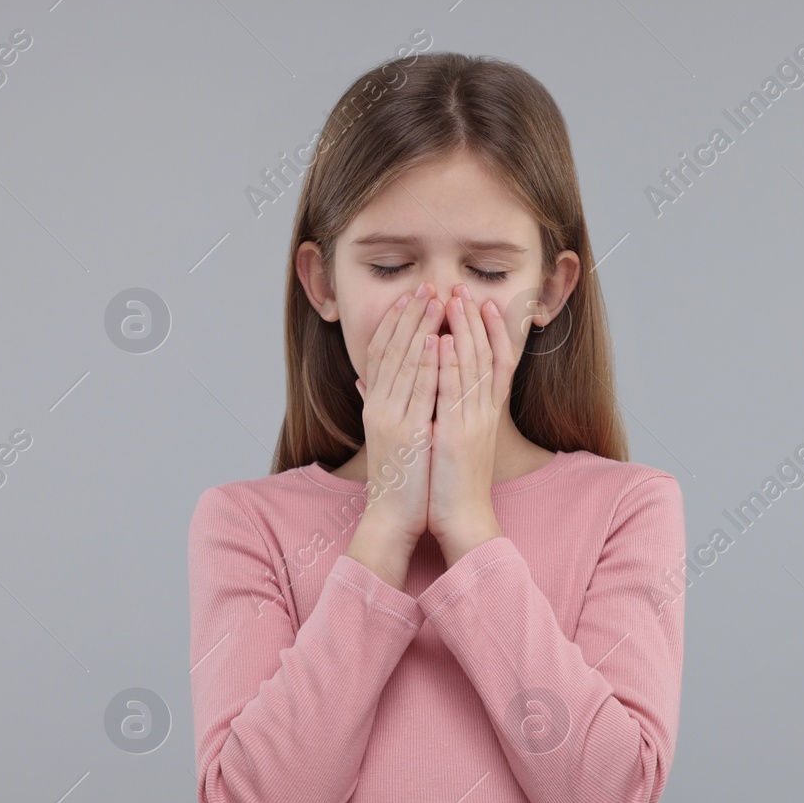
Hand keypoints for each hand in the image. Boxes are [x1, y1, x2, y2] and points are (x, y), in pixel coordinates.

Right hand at [355, 286, 441, 541]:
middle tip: (425, 285)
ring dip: (420, 327)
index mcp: (377, 406)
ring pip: (404, 362)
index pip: (382, 353)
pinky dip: (427, 362)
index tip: (410, 297)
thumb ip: (378, 406)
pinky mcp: (407, 432)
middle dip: (410, 315)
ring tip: (434, 299)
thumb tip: (366, 381)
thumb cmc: (400, 479)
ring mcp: (392, 417)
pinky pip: (418, 391)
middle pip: (392, 349)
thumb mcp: (387, 436)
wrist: (393, 516)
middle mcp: (380, 406)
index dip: (395, 322)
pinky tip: (437, 339)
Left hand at [426, 283, 516, 561]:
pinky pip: (453, 394)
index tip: (485, 304)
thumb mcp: (451, 441)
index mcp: (485, 414)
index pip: (497, 363)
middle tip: (466, 289)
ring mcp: (473, 423)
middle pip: (486, 356)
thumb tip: (428, 390)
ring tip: (455, 301)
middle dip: (476, 321)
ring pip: (472, 367)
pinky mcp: (456, 436)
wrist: (463, 520)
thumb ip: (444, 412)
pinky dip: (448, 365)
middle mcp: (485, 413)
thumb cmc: (453, 485)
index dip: (493, 331)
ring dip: (464, 331)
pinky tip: (442, 342)